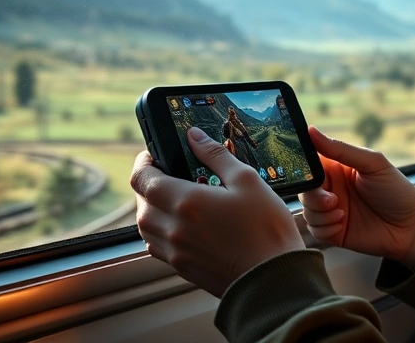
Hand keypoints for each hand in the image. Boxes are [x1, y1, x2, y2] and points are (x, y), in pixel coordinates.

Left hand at [130, 126, 304, 297]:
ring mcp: (176, 252)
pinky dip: (160, 232)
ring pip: (145, 227)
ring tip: (173, 201)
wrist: (274, 278)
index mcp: (186, 202)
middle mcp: (174, 228)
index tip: (153, 156)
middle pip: (141, 203)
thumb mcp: (247, 180)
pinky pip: (157, 246)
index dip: (143, 164)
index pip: (142, 179)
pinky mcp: (183, 268)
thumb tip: (194, 137)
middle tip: (168, 176)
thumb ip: (215, 155)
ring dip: (152, 210)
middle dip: (149, 186)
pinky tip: (182, 226)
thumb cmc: (266, 229)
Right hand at [298, 127, 414, 270]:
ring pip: (306, 210)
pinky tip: (343, 225)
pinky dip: (325, 228)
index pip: (310, 162)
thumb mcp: (373, 164)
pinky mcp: (333, 232)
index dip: (303, 166)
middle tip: (332, 199)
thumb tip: (312, 130)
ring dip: (320, 213)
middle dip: (313, 195)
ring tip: (343, 213)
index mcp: (339, 167)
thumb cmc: (397, 191)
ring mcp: (332, 210)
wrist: (412, 229)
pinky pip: (313, 230)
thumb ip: (341, 149)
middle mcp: (332, 188)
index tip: (303, 171)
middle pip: (304, 188)